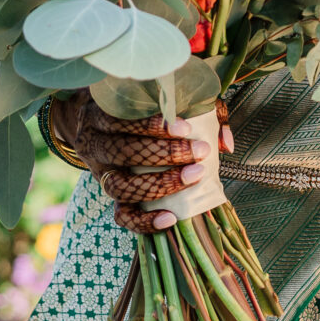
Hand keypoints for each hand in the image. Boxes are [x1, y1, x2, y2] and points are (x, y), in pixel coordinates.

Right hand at [48, 98, 234, 232]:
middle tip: (200, 152)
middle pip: (123, 152)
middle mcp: (94, 144)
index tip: (185, 127)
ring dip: (159, 185)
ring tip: (194, 176)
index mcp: (100, 114)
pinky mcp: (109, 198)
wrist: (95, 127)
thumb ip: (197, 109)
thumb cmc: (138, 110)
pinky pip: (121, 216)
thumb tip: (225, 143)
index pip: (119, 119)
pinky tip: (170, 218)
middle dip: (165, 154)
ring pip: (120, 187)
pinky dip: (145, 221)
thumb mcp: (161, 98)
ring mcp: (100, 174)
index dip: (150, 125)